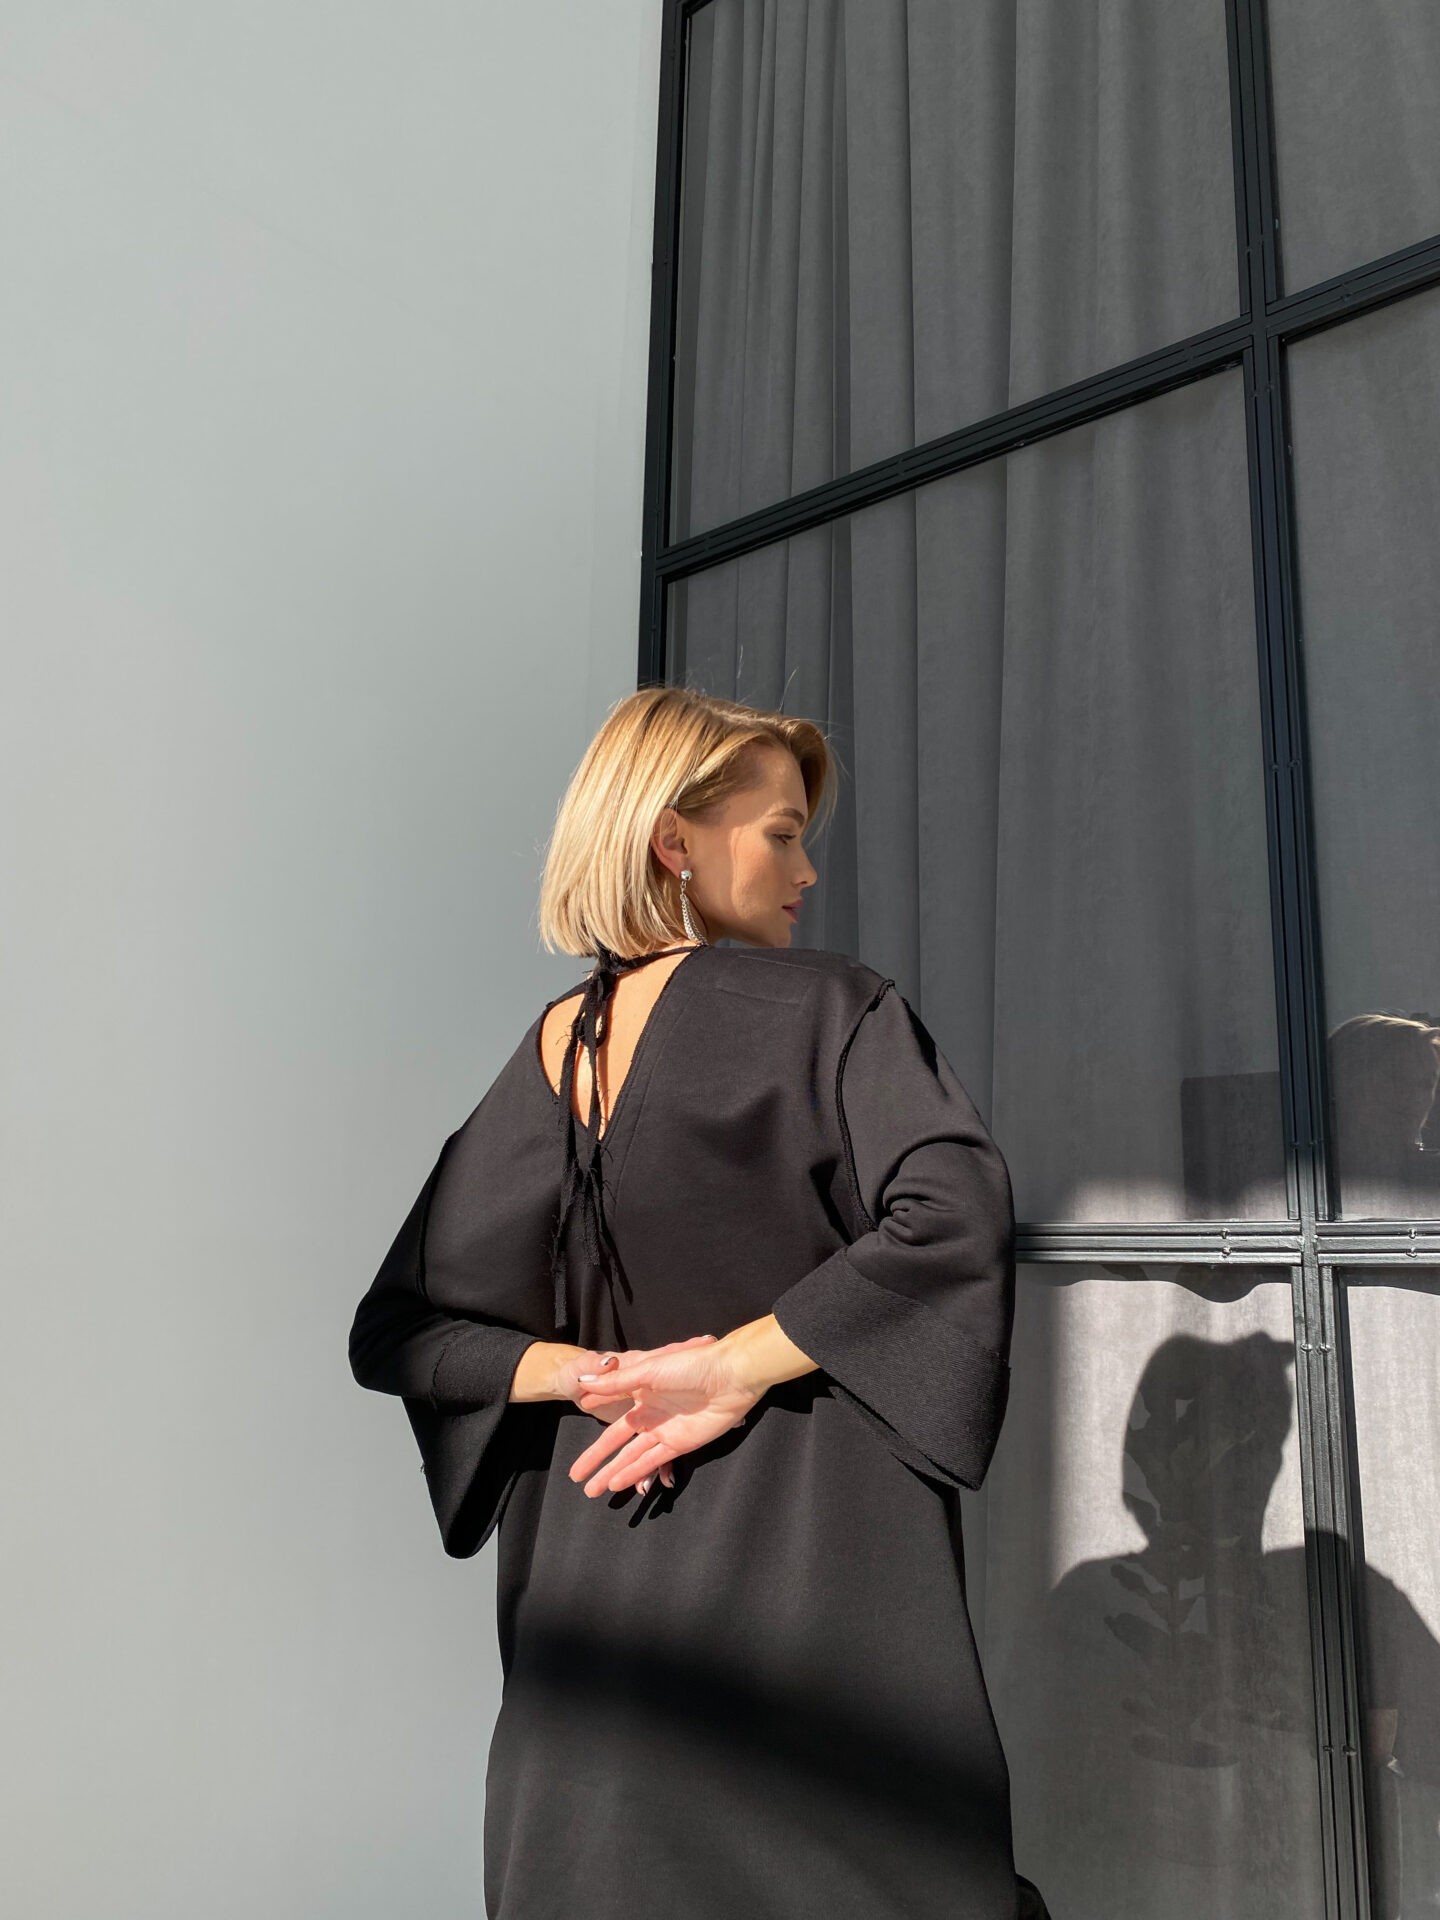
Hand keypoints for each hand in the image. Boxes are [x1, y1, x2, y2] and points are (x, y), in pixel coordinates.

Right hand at [551, 1335, 719, 1491]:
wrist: (730, 1376)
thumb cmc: (691, 1365)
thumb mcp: (649, 1370)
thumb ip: (617, 1383)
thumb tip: (583, 1381)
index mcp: (641, 1391)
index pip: (610, 1410)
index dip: (595, 1417)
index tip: (578, 1418)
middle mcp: (649, 1413)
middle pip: (616, 1441)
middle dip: (597, 1459)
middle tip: (576, 1478)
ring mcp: (664, 1430)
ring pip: (631, 1456)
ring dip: (612, 1472)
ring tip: (593, 1490)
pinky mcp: (680, 1444)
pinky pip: (652, 1461)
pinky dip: (634, 1473)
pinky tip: (617, 1484)